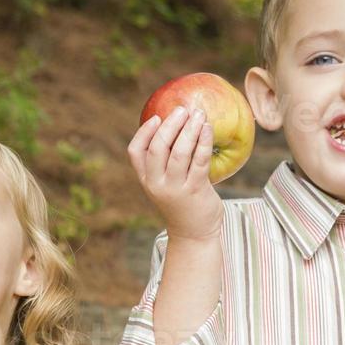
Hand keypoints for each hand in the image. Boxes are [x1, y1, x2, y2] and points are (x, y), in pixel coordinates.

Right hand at [127, 106, 222, 241]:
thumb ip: (164, 163)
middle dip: (170, 125)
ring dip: (189, 129)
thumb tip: (177, 125)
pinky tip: (208, 129)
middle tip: (183, 109)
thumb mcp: (165, 184)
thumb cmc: (181, 203)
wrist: (194, 234)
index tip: (157, 117)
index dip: (144, 132)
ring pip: (179, 152)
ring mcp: (175, 188)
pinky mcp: (195, 190)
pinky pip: (199, 160)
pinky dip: (204, 141)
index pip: (135, 152)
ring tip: (199, 114)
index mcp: (146, 180)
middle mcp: (157, 184)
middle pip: (157, 148)